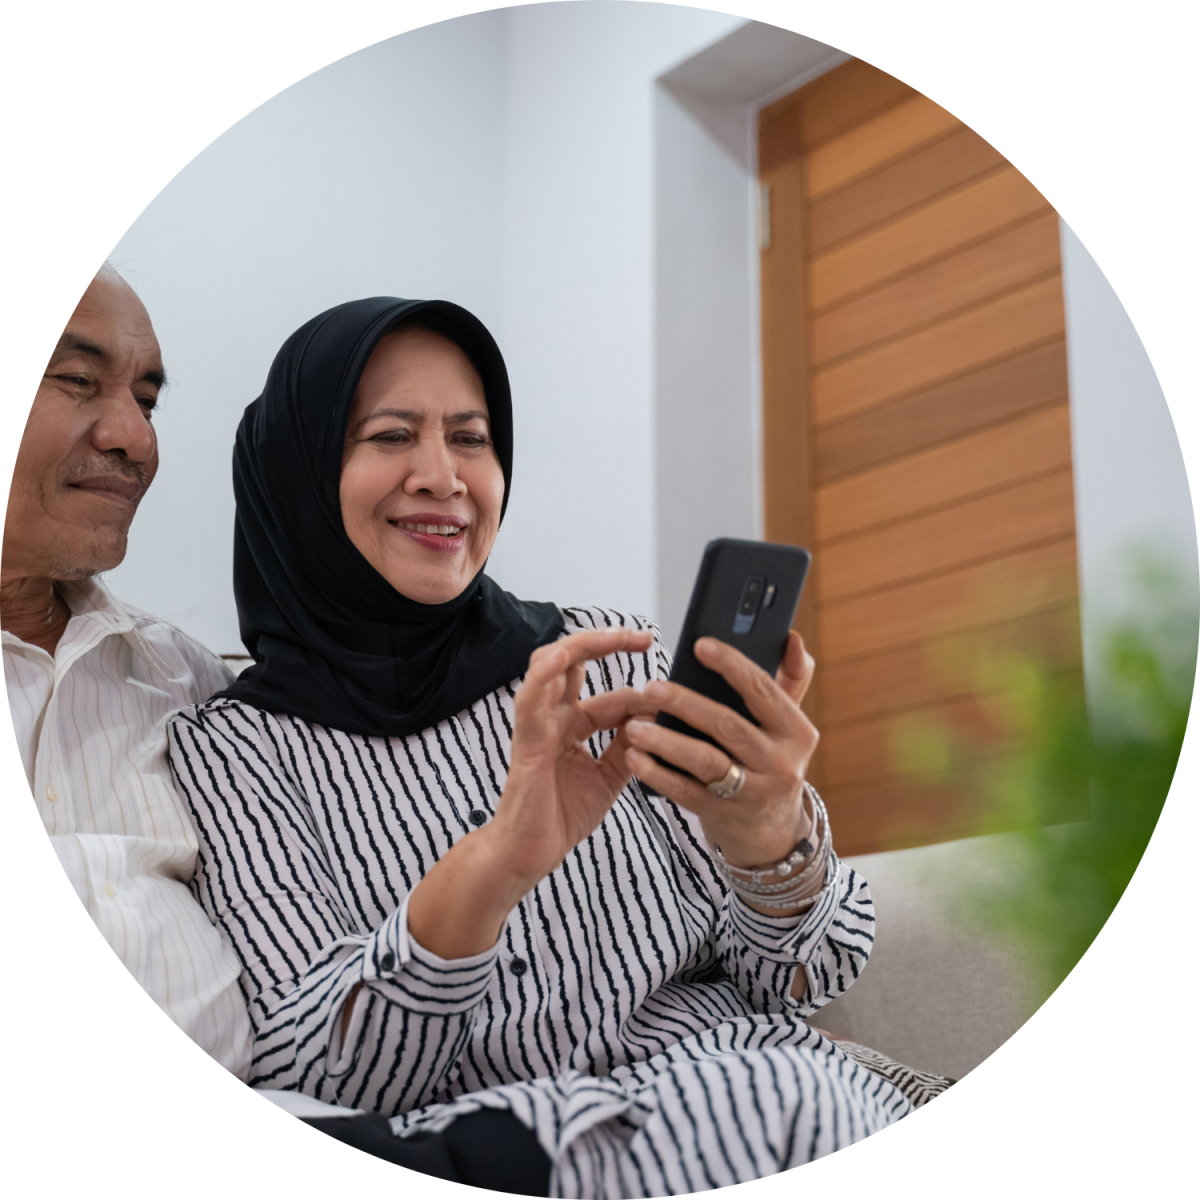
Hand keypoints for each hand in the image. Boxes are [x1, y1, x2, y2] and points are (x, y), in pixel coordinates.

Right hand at [485, 626, 657, 883]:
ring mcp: (537, 725)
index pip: (608, 696)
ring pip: (550, 667)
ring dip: (581, 646)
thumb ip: (627, 746)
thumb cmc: (559, 815)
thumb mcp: (608, 777)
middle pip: (573, 662)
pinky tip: (564, 656)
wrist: (529, 854)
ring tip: (614, 636)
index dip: (638, 694)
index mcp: (571, 726)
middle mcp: (553, 717)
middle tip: (642, 638)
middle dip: (607, 642)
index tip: (669, 695)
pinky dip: (545, 674)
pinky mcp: (526, 740)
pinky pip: (530, 699)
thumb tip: (654, 718)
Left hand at [623, 631, 818, 875]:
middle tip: (651, 687)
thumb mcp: (788, 726)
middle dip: (686, 704)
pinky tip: (634, 757)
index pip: (763, 690)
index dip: (731, 665)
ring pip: (705, 761)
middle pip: (728, 725)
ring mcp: (753, 793)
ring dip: (665, 741)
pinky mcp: (723, 815)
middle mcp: (780, 763)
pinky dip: (657, 773)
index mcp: (797, 732)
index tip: (699, 646)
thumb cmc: (771, 762)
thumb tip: (791, 636)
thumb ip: (791, 679)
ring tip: (634, 725)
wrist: (772, 834)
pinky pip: (686, 792)